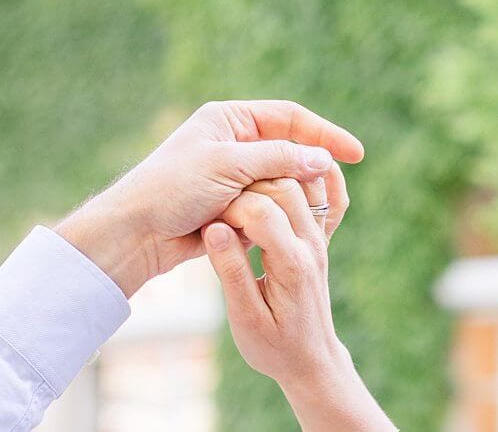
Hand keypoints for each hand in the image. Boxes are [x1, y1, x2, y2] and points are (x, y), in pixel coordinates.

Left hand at [55, 100, 360, 296]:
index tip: (356, 155)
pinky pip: (268, 206)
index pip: (288, 117)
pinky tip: (290, 229)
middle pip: (289, 150)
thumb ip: (278, 159)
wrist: (137, 230)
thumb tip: (324, 158)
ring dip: (295, 197)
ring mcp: (231, 175)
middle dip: (310, 171)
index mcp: (227, 119)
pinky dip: (280, 215)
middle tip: (332, 194)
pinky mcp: (230, 205)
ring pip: (281, 182)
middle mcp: (231, 142)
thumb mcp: (228, 166)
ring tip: (309, 216)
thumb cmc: (173, 188)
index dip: (324, 133)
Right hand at [204, 180, 393, 429]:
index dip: (229, 207)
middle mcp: (312, 246)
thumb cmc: (274, 347)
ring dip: (268, 176)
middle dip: (245, 185)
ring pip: (301, 183)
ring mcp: (318, 239)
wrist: (312, 362)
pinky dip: (307, 177)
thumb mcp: (245, 319)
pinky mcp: (318, 237)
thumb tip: (214, 227)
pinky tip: (285, 169)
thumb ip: (231, 272)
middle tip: (219, 200)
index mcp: (292, 266)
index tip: (207, 218)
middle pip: (284, 187)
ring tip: (238, 186)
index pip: (262, 212)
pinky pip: (323, 195)